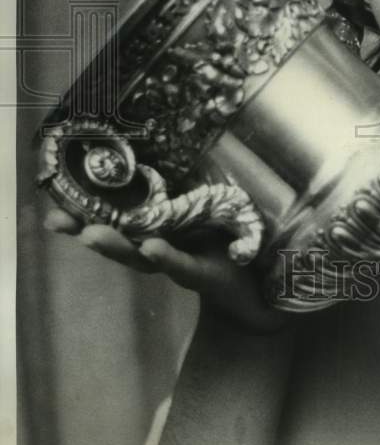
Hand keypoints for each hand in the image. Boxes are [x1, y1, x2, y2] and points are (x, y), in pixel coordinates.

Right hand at [43, 206, 286, 332]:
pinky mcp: (205, 275)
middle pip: (120, 241)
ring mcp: (180, 265)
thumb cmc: (229, 248)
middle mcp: (162, 251)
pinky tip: (153, 247)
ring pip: (143, 256)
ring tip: (93, 234)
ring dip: (118, 246)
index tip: (53, 210)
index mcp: (159, 233)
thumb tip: (165, 151)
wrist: (261, 293)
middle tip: (58, 221)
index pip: (117, 221)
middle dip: (88, 229)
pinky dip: (168, 257)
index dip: (85, 215)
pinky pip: (184, 265)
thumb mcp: (204, 216)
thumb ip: (184, 196)